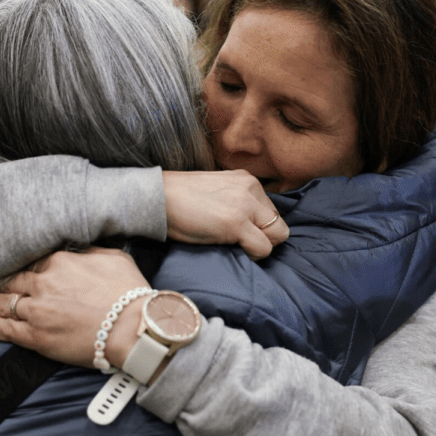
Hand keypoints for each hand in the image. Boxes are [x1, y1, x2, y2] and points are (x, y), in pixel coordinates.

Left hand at [0, 247, 150, 367]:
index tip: (12, 265)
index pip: (32, 261)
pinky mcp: (36, 336)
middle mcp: (43, 283)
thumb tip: (80, 248)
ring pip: (2, 302)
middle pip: (11, 280)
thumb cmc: (129, 293)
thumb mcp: (114, 258)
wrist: (132, 327)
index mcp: (61, 262)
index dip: (20, 264)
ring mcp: (37, 311)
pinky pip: (3, 328)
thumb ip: (90, 251)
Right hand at [162, 169, 288, 259]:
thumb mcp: (217, 191)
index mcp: (247, 180)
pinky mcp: (236, 223)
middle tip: (241, 242)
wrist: (156, 197)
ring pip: (278, 235)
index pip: (271, 210)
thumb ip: (237, 201)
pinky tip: (234, 250)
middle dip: (264, 236)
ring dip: (261, 246)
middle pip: (279, 222)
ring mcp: (245, 205)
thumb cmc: (181, 199)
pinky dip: (253, 255)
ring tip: (237, 246)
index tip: (242, 233)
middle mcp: (251, 188)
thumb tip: (251, 224)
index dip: (260, 226)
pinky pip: (263, 248)